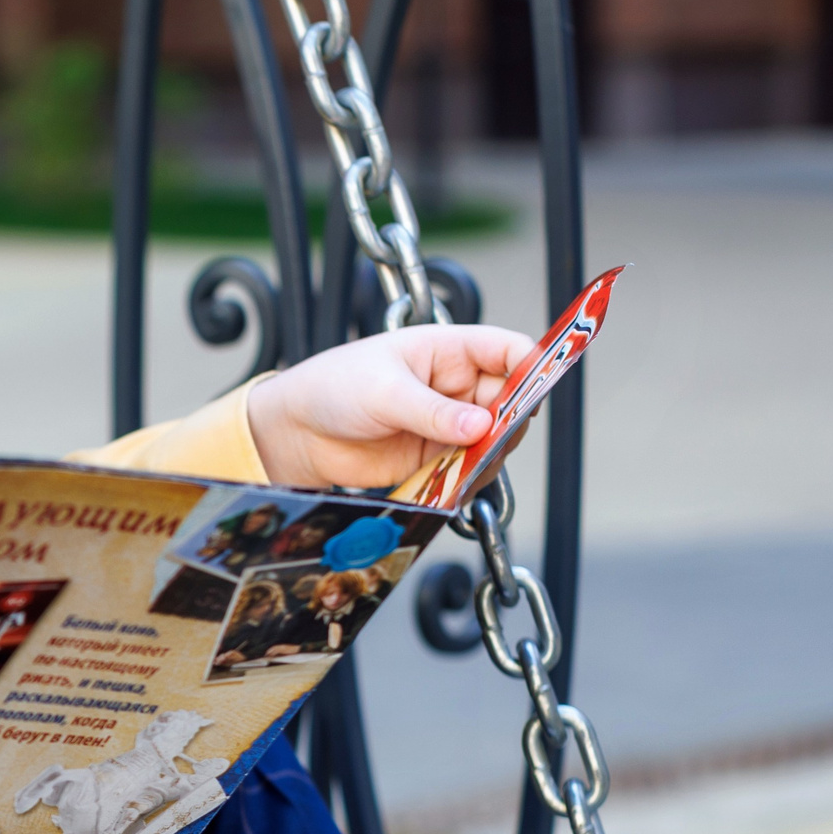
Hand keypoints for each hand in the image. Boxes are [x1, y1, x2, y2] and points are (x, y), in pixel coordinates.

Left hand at [245, 323, 536, 490]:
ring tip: (470, 465)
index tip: (536, 390)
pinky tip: (456, 483)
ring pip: (494, 439)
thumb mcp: (384, 392)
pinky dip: (469, 478)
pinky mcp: (434, 457)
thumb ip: (432, 412)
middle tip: (497, 439)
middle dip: (512, 421)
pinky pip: (467, 468)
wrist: (295, 431)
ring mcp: (447, 423)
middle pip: (510, 400)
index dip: (531, 366)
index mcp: (447, 350)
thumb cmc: (334, 388)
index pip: (508, 350)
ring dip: (491, 454)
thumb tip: (481, 425)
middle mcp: (454, 385)